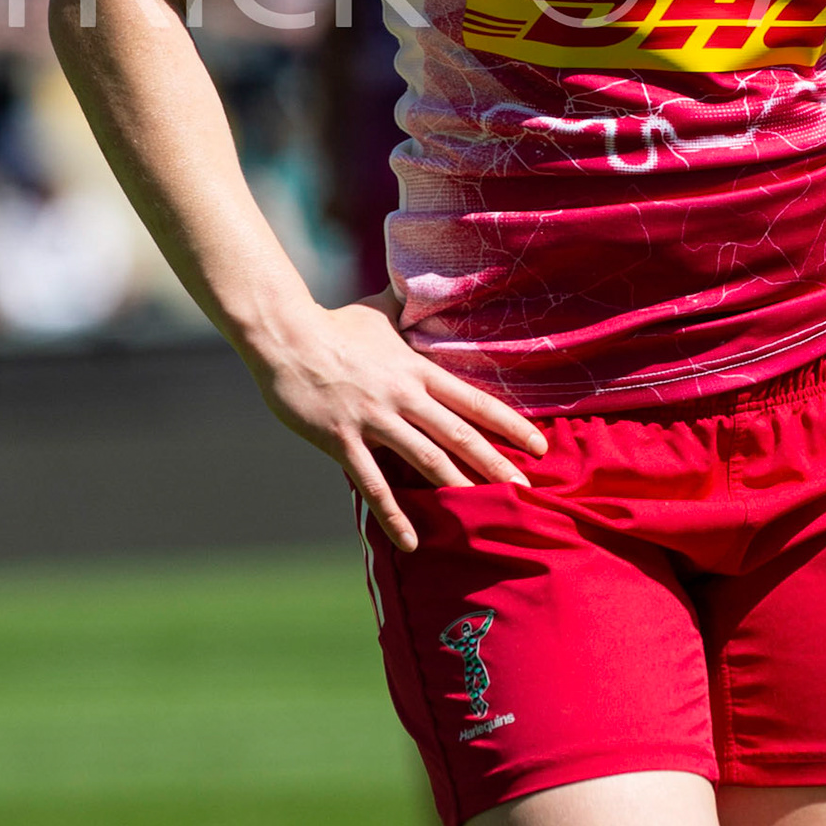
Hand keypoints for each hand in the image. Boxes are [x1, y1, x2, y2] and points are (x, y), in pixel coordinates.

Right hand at [247, 291, 547, 552]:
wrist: (286, 337)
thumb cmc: (335, 325)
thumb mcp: (381, 312)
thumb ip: (408, 308)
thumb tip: (424, 283)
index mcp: (417, 370)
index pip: (474, 400)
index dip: (510, 424)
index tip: (539, 445)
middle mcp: (403, 396)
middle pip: (459, 434)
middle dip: (496, 463)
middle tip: (527, 490)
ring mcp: (373, 420)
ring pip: (425, 460)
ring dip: (457, 488)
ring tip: (486, 514)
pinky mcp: (342, 441)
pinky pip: (373, 484)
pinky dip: (394, 515)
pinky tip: (413, 542)